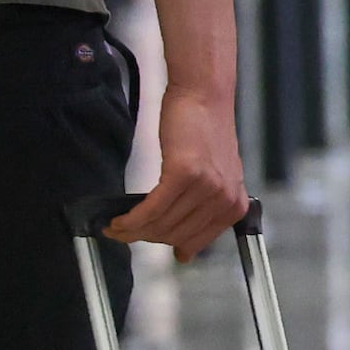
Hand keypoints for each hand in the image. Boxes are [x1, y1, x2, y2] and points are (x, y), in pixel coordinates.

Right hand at [106, 81, 247, 262]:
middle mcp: (224, 200)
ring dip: (132, 229)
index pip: (194, 241)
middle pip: (174, 235)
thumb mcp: (215, 178)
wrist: (204, 96)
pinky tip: (119, 219)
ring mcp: (206, 188)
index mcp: (234, 206)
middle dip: (143, 237)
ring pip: (160, 223)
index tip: (144, 241)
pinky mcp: (184, 174)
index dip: (164, 245)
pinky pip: (152, 207)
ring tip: (115, 226)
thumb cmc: (206, 131)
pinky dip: (132, 218)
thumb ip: (203, 213)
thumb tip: (185, 253)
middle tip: (121, 232)